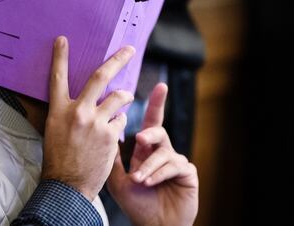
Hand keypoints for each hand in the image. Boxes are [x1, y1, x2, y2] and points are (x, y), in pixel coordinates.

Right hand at [41, 36, 135, 200]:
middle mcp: (78, 112)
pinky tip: (114, 132)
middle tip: (129, 49)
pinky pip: (122, 120)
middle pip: (100, 77)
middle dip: (118, 60)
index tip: (63, 39)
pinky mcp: (110, 134)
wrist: (67, 185)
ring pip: (119, 97)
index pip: (57, 77)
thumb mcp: (55, 130)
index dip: (60, 56)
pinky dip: (120, 122)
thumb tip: (83, 96)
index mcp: (58, 110)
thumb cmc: (59, 159)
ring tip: (126, 98)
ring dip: (125, 97)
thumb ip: (69, 111)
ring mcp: (96, 122)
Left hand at [107, 83, 198, 225]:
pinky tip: (149, 183)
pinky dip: (159, 174)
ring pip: (164, 152)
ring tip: (138, 179)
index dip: (156, 104)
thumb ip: (113, 157)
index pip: (150, 124)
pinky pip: (174, 166)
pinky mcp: (188, 173)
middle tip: (140, 137)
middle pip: (159, 131)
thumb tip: (105, 131)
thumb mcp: (117, 180)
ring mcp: (177, 162)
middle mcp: (163, 153)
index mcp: (147, 152)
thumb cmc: (137, 206)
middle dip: (152, 130)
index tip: (160, 86)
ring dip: (149, 166)